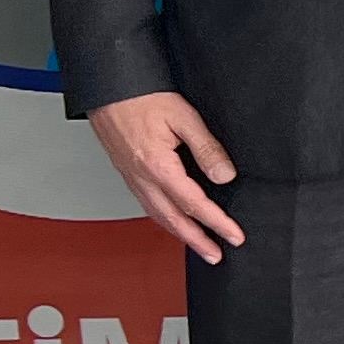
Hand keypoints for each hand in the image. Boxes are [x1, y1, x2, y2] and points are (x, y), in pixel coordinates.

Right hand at [86, 91, 243, 262]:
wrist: (108, 89)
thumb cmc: (142, 98)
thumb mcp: (184, 117)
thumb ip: (206, 148)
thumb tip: (224, 175)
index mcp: (158, 166)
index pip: (194, 204)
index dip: (217, 223)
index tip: (234, 235)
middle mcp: (142, 178)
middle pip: (173, 220)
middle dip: (197, 240)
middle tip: (216, 255)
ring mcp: (132, 177)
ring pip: (157, 215)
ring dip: (180, 234)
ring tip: (199, 246)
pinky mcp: (128, 173)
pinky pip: (147, 204)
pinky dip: (163, 220)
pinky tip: (172, 221)